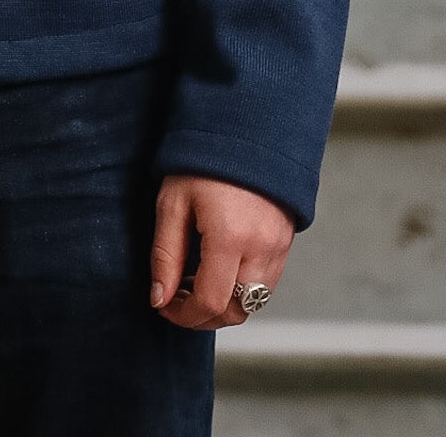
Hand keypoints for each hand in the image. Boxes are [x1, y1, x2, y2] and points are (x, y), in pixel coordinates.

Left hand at [148, 173, 294, 328]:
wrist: (245, 127)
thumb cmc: (204, 160)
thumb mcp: (173, 202)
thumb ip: (165, 255)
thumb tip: (159, 298)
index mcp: (230, 237)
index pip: (209, 302)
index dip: (182, 315)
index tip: (163, 305)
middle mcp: (261, 248)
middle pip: (235, 311)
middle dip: (203, 317)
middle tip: (177, 299)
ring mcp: (279, 246)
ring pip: (253, 302)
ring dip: (223, 305)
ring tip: (195, 282)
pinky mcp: (286, 241)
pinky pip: (266, 284)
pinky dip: (241, 289)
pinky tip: (218, 269)